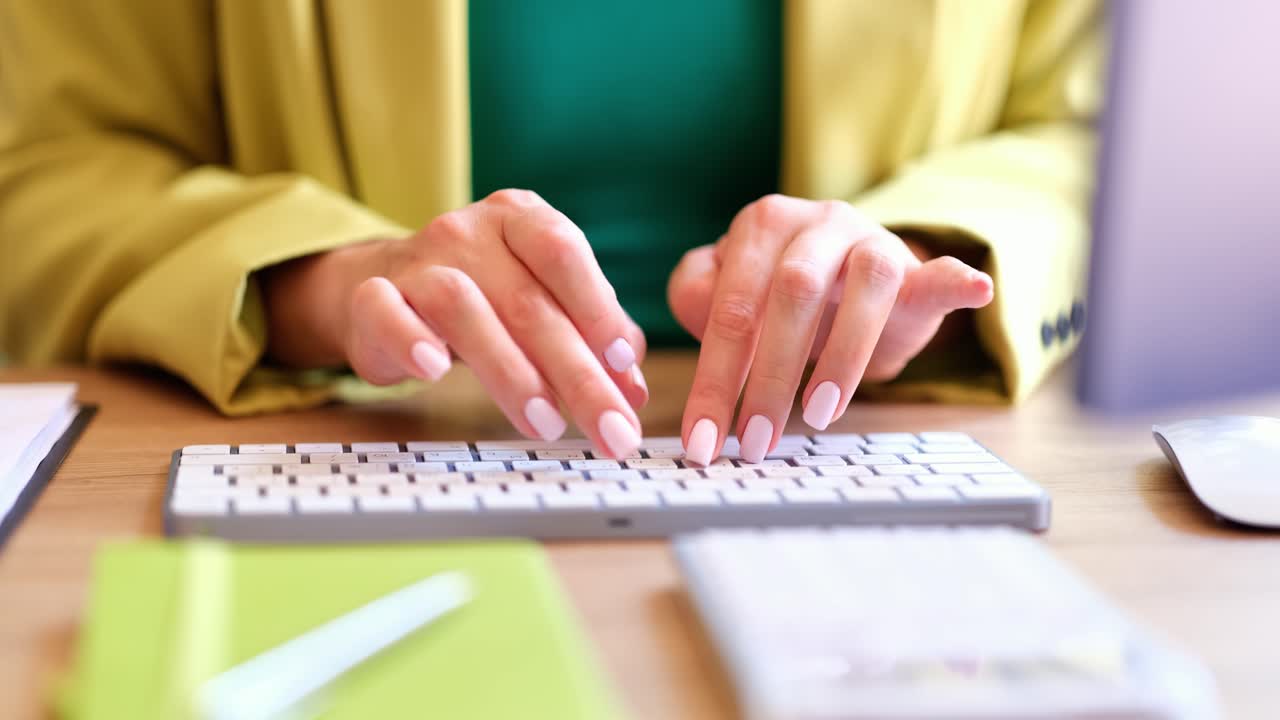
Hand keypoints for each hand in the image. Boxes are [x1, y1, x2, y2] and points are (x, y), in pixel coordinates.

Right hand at [262, 190, 648, 458]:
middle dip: (578, 374)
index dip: (597, 308)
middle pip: (527, 300)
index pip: (563, 252)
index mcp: (520, 219)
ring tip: (547, 424)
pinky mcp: (371, 297)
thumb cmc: (483, 299)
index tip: (624, 366)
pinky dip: (409, 338)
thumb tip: (631, 391)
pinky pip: (385, 311)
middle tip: (612, 431)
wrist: (382, 291)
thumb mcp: (541, 305)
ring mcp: (417, 261)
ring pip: (462, 307)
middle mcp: (469, 231)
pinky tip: (434, 371)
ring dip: (511, 371)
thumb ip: (589, 338)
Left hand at [667, 194, 992, 463]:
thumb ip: (699, 299)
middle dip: (767, 376)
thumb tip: (699, 313)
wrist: (850, 285)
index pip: (729, 307)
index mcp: (762, 226)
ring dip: (841, 356)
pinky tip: (974, 290)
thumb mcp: (733, 299)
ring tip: (818, 415)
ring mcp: (871, 240)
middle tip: (754, 440)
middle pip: (790, 295)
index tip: (702, 440)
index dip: (713, 378)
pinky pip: (939, 271)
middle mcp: (816, 223)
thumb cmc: (780, 301)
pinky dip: (955, 280)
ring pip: (863, 285)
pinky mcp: (917, 269)